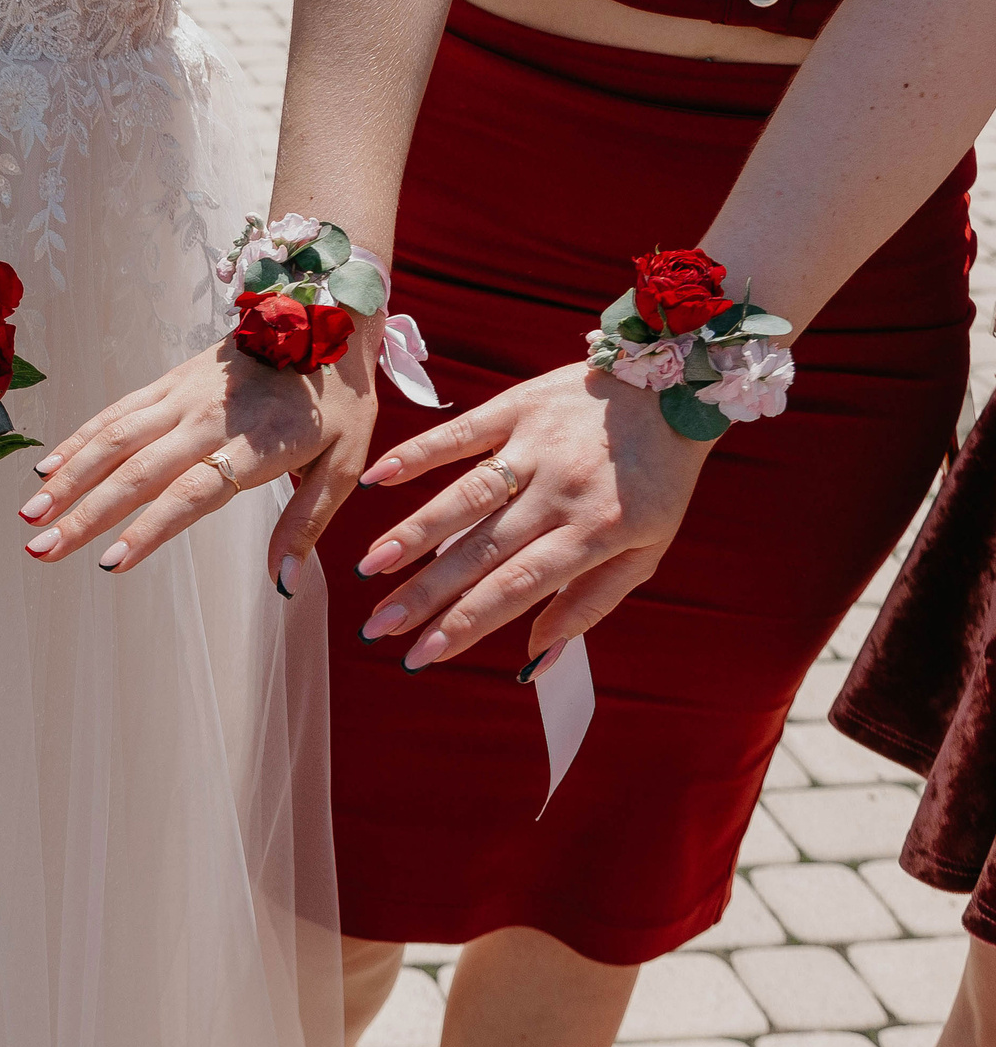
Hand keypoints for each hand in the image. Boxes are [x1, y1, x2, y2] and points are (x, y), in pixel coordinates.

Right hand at [21, 330, 381, 588]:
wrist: (328, 314)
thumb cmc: (340, 402)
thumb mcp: (345, 463)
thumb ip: (308, 523)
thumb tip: (285, 585)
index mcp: (253, 445)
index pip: (191, 493)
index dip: (149, 529)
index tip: (111, 564)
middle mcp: (207, 418)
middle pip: (136, 472)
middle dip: (84, 515)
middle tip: (42, 551)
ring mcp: (182, 395)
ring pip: (113, 439)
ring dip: (68, 479)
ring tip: (30, 517)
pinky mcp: (169, 379)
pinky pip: (115, 412)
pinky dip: (78, 439)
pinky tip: (46, 468)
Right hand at [349, 362, 714, 672]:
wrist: (676, 386)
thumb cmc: (658, 481)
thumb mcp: (646, 551)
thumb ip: (590, 605)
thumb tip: (536, 660)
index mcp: (598, 531)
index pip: (519, 586)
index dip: (468, 622)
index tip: (424, 654)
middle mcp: (562, 491)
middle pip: (482, 549)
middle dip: (425, 593)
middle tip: (378, 627)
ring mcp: (537, 446)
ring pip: (466, 496)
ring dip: (413, 533)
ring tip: (370, 568)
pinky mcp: (517, 407)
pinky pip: (460, 432)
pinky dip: (417, 454)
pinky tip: (376, 479)